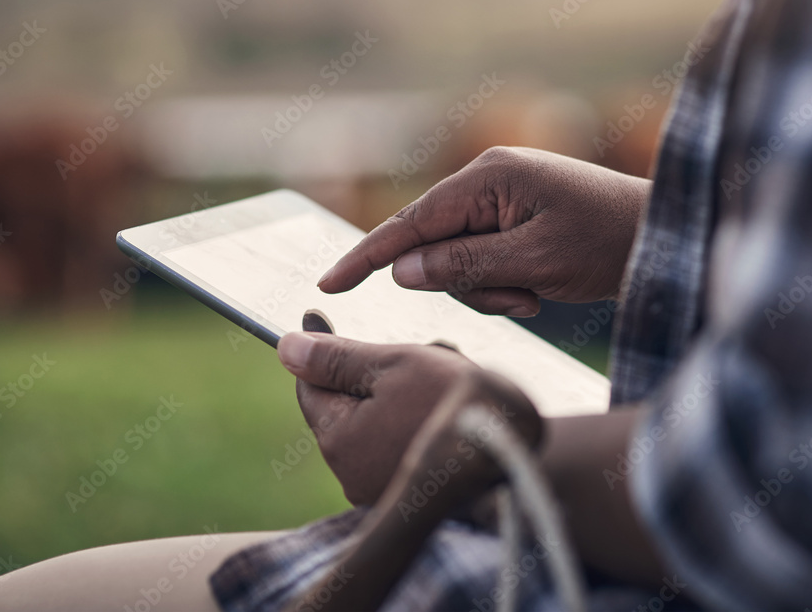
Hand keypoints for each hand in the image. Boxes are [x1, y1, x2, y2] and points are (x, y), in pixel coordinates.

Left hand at [277, 331, 485, 504]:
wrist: (525, 456)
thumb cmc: (458, 403)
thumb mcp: (394, 365)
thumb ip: (337, 358)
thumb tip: (286, 348)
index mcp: (341, 441)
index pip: (309, 387)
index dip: (317, 349)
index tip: (319, 314)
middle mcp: (353, 476)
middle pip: (348, 404)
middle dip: (378, 371)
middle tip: (422, 353)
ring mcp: (383, 491)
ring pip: (379, 421)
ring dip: (405, 392)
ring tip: (451, 375)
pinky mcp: (414, 496)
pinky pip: (402, 445)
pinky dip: (421, 419)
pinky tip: (453, 403)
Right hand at [319, 146, 650, 310]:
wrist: (664, 236)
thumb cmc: (608, 242)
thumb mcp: (534, 262)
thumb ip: (463, 265)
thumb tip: (402, 271)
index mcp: (488, 178)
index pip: (410, 223)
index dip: (367, 256)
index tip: (329, 285)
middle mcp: (487, 181)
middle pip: (434, 247)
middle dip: (467, 283)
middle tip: (520, 298)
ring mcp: (500, 200)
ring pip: (457, 262)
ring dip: (489, 289)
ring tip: (536, 294)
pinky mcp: (513, 220)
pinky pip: (482, 261)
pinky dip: (503, 284)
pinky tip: (541, 288)